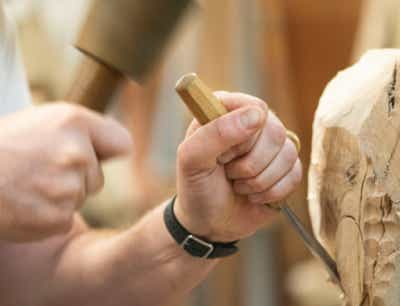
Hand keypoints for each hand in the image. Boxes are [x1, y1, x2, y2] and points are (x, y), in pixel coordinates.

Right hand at [0, 103, 131, 241]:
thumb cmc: (3, 146)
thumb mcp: (44, 120)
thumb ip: (83, 130)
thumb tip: (118, 148)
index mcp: (74, 122)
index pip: (122, 144)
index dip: (108, 151)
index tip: (99, 154)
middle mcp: (77, 153)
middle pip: (98, 177)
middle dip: (76, 176)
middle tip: (39, 169)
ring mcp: (67, 188)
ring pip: (79, 198)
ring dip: (59, 196)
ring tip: (27, 184)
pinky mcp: (57, 217)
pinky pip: (64, 218)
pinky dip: (47, 216)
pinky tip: (24, 203)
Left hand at [175, 92, 301, 241]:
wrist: (209, 223)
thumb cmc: (196, 187)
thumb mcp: (192, 160)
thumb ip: (215, 133)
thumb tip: (257, 115)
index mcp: (226, 111)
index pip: (254, 108)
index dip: (242, 136)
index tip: (222, 155)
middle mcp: (252, 123)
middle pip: (275, 131)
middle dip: (250, 164)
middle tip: (229, 173)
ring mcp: (271, 146)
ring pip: (288, 153)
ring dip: (259, 180)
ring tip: (238, 185)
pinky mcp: (286, 169)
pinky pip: (295, 174)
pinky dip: (271, 192)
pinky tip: (253, 195)